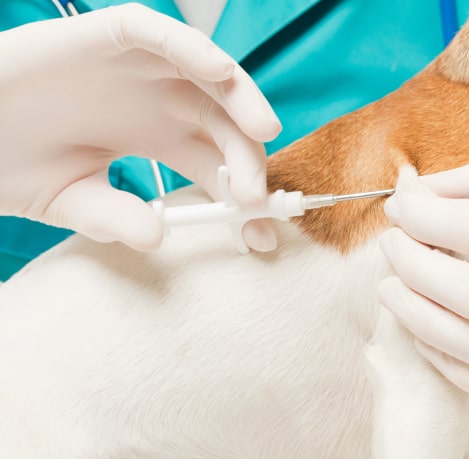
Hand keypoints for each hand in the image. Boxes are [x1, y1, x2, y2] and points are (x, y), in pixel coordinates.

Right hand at [0, 4, 281, 250]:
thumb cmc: (13, 159)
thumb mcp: (72, 199)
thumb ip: (113, 217)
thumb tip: (156, 235)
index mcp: (160, 140)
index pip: (218, 167)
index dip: (244, 199)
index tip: (263, 235)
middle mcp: (160, 102)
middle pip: (225, 122)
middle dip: (249, 157)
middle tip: (255, 196)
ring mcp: (139, 68)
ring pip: (207, 74)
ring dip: (241, 97)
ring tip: (263, 130)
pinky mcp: (108, 37)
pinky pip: (156, 32)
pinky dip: (190, 45)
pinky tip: (218, 72)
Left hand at [378, 149, 468, 411]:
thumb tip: (422, 193)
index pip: (463, 227)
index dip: (417, 216)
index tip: (400, 208)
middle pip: (458, 294)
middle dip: (407, 267)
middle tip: (389, 247)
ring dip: (418, 322)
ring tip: (394, 292)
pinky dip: (457, 368)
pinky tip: (436, 340)